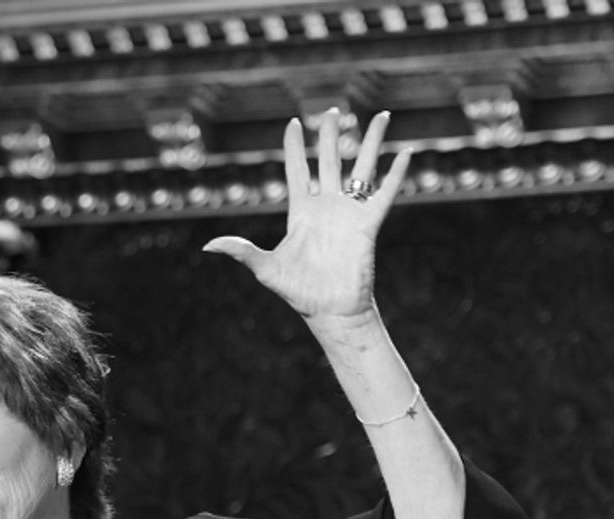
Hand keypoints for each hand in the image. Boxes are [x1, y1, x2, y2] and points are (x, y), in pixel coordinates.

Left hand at [202, 109, 410, 323]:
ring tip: (381, 116)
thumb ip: (241, 252)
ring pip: (361, 168)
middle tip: (332, 110)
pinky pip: (385, 194)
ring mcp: (348, 213)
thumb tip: (207, 245)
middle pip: (329, 161)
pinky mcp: (368, 224)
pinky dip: (396, 174)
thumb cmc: (298, 292)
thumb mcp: (265, 269)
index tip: (292, 123)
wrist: (329, 311)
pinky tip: (406, 152)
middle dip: (330, 136)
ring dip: (370, 143)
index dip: (295, 147)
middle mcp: (326, 207)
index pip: (297, 171)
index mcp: (301, 213)